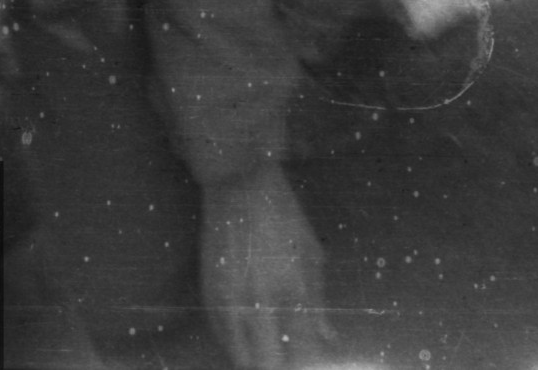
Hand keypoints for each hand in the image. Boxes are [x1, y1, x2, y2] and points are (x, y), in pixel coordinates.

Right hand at [199, 163, 332, 368]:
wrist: (237, 186)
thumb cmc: (282, 214)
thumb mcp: (310, 252)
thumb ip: (318, 300)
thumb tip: (328, 337)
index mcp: (292, 290)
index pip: (302, 350)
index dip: (309, 360)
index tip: (313, 357)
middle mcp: (259, 302)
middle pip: (268, 363)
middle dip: (281, 364)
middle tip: (289, 356)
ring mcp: (230, 301)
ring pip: (242, 357)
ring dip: (257, 357)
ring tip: (271, 347)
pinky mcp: (210, 295)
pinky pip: (224, 337)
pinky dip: (238, 343)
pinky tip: (250, 335)